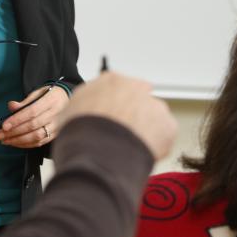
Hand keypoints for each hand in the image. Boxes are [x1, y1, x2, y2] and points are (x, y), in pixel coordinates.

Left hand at [0, 84, 69, 147]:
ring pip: (36, 136)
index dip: (18, 119)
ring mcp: (57, 126)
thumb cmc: (51, 95)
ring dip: (18, 140)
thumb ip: (25, 101)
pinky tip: (15, 143)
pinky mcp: (56, 135)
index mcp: (51, 101)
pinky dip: (26, 144)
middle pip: (33, 126)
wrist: (67, 100)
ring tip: (5, 140)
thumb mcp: (38, 92)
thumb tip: (11, 106)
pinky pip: (40, 142)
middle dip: (14, 132)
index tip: (4, 126)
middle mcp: (56, 115)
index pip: (32, 112)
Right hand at [56, 72, 175, 160]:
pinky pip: (163, 137)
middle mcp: (135, 88)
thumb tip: (81, 113)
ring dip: (145, 132)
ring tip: (128, 151)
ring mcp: (154, 106)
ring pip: (152, 119)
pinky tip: (139, 155)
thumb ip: (82, 107)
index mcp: (111, 81)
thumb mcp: (68, 113)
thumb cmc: (80, 134)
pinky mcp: (168, 125)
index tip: (110, 121)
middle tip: (120, 138)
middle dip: (132, 118)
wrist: (99, 151)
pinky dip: (156, 147)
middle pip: (137, 102)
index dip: (113, 108)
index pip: (116, 90)